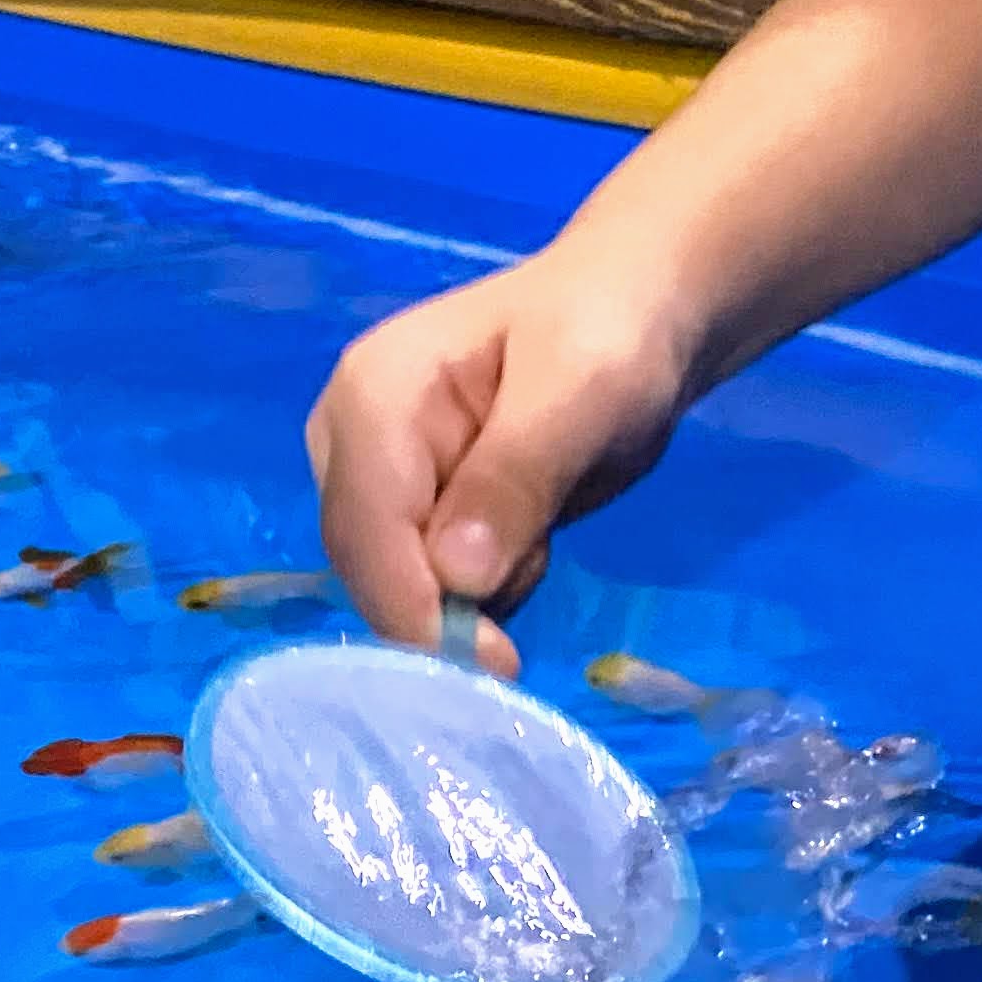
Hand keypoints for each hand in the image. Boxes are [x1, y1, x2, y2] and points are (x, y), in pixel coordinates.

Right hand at [303, 257, 688, 669]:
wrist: (632, 318)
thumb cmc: (608, 337)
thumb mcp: (580, 393)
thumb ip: (517, 476)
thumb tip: (457, 577)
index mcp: (372, 395)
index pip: (364, 529)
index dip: (415, 609)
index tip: (493, 663)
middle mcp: (349, 443)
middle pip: (370, 569)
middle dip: (449, 606)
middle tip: (540, 570)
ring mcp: (376, 482)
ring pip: (401, 588)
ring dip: (479, 592)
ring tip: (541, 523)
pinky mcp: (410, 515)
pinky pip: (431, 587)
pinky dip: (487, 585)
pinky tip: (528, 533)